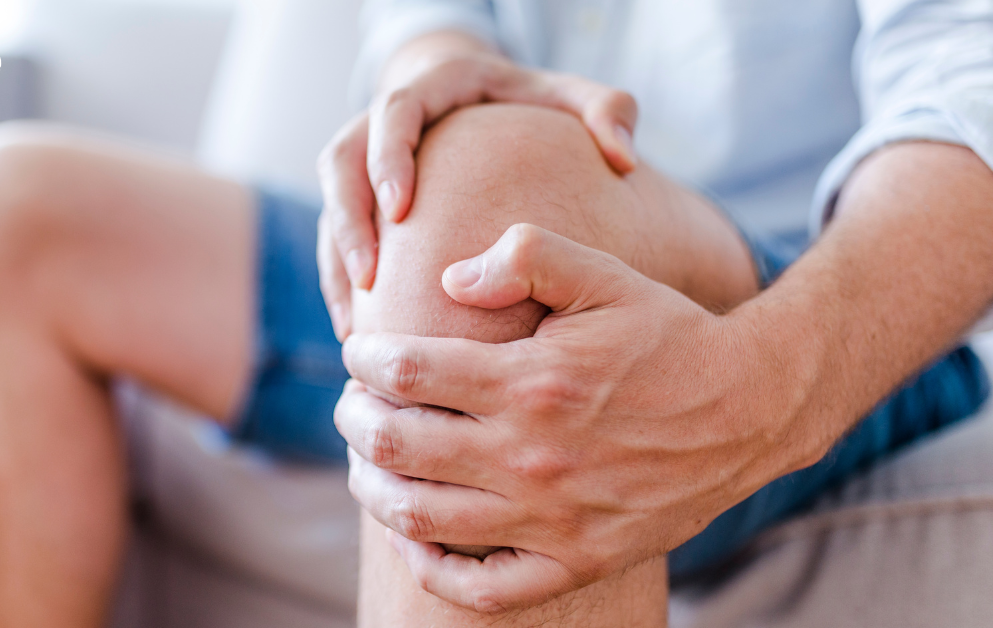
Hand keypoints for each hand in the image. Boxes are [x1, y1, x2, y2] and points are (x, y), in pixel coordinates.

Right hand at [317, 52, 638, 339]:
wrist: (480, 100)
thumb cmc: (530, 103)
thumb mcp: (569, 97)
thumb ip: (605, 112)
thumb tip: (623, 156)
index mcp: (431, 89)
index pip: (394, 112)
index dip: (389, 158)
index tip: (402, 209)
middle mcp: (383, 122)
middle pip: (341, 163)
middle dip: (349, 221)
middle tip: (371, 276)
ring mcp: (364, 162)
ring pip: (331, 208)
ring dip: (337, 264)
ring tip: (355, 322)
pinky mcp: (358, 199)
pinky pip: (335, 240)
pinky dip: (341, 283)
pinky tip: (358, 330)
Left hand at [334, 225, 812, 611]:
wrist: (749, 409)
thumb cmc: (668, 336)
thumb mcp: (604, 275)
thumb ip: (524, 257)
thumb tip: (449, 280)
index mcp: (532, 381)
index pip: (406, 372)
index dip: (365, 358)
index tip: (360, 351)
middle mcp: (532, 456)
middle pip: (395, 444)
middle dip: (353, 417)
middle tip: (351, 402)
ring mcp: (552, 518)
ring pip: (420, 516)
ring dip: (372, 485)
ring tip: (365, 460)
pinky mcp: (577, 560)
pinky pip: (482, 587)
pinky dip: (432, 569)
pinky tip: (413, 538)